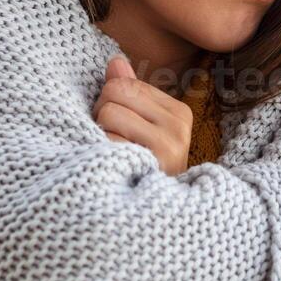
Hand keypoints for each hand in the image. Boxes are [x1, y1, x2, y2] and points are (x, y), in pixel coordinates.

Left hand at [94, 54, 192, 175]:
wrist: (154, 218)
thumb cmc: (142, 168)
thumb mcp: (141, 128)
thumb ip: (129, 93)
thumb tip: (115, 61)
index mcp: (179, 113)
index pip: (123, 83)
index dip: (110, 103)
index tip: (122, 128)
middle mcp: (178, 126)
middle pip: (114, 93)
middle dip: (103, 114)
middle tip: (114, 140)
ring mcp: (167, 145)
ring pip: (108, 112)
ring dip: (101, 134)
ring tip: (114, 153)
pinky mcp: (151, 161)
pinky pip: (107, 138)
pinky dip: (102, 153)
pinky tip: (115, 166)